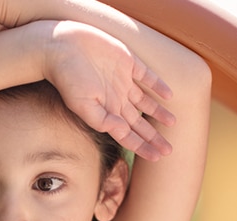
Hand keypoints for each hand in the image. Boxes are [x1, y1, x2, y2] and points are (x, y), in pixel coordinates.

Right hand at [45, 21, 174, 160]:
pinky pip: (147, 76)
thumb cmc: (68, 78)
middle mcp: (116, 99)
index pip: (127, 135)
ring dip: (159, 113)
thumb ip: (102, 120)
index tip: (157, 157)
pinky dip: (158, 85)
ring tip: (173, 124)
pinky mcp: (126, 62)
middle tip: (169, 151)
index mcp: (106, 111)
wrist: (62, 46)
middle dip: (153, 137)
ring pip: (146, 102)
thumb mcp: (82, 104)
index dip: (142, 146)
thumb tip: (123, 132)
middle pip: (138, 123)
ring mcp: (122, 81)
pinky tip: (168, 95)